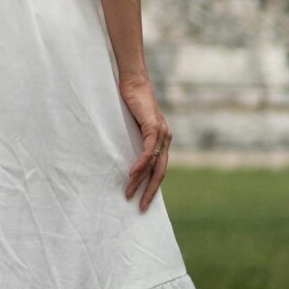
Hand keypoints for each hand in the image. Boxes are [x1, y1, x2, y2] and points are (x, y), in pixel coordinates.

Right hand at [120, 71, 170, 209]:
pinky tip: (132, 174)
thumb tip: (123, 155)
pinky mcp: (153, 127)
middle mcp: (165, 139)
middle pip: (160, 172)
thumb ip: (133, 140)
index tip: (143, 201)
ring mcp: (161, 134)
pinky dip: (141, 164)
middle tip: (141, 207)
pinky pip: (148, 151)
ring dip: (140, 180)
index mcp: (162, 140)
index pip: (159, 169)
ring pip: (153, 164)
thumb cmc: (129, 101)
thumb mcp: (132, 126)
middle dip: (150, 191)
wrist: (133, 81)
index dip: (152, 186)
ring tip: (129, 192)